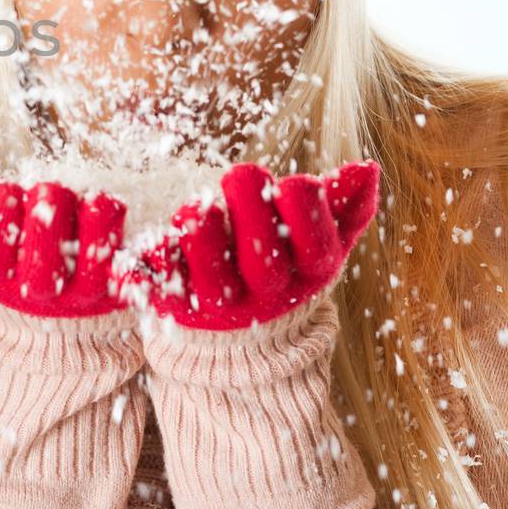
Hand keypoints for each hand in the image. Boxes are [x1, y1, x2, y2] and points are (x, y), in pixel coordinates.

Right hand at [0, 157, 137, 317]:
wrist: (42, 309)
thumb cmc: (4, 252)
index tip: (0, 189)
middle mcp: (34, 291)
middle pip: (40, 266)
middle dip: (45, 214)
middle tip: (47, 191)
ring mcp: (76, 293)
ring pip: (85, 270)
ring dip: (86, 225)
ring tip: (83, 198)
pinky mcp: (112, 287)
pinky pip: (123, 272)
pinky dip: (122, 241)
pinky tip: (109, 207)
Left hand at [141, 159, 380, 330]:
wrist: (247, 340)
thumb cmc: (286, 265)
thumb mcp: (320, 240)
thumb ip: (344, 207)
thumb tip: (368, 168)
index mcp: (309, 272)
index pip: (316, 243)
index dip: (303, 206)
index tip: (290, 184)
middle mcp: (267, 294)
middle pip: (263, 260)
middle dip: (250, 207)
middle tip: (239, 175)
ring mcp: (220, 305)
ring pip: (210, 276)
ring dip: (201, 233)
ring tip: (199, 208)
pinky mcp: (175, 308)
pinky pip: (158, 290)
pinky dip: (143, 272)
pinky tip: (140, 251)